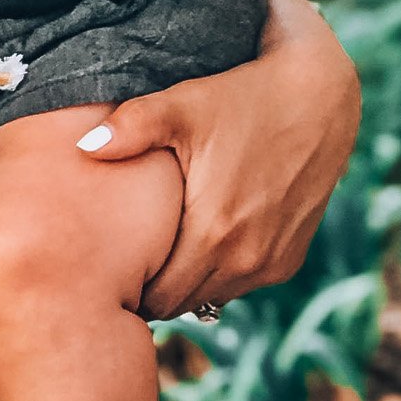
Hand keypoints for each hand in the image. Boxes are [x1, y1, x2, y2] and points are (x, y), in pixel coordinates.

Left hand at [78, 0, 360, 319]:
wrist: (318, 97)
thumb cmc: (241, 97)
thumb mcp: (182, 106)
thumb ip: (130, 128)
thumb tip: (83, 147)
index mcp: (213, 234)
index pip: (157, 297)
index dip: (129, 288)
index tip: (106, 269)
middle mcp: (247, 260)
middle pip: (182, 303)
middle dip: (152, 291)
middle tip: (122, 266)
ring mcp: (272, 262)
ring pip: (213, 296)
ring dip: (187, 283)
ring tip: (155, 256)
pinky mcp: (290, 257)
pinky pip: (243, 284)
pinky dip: (219, 273)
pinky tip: (197, 245)